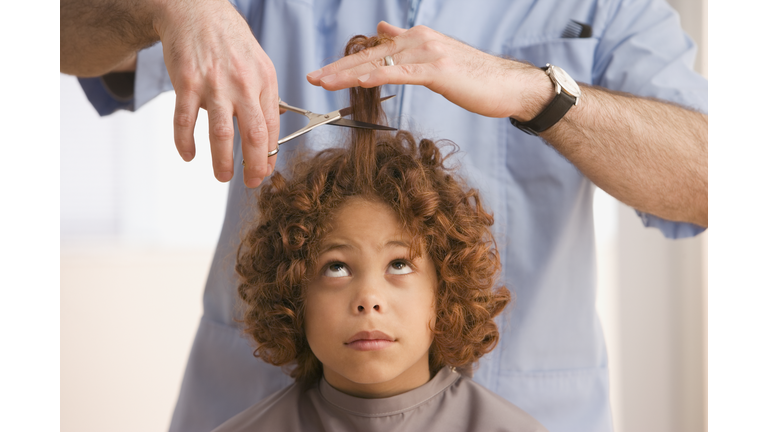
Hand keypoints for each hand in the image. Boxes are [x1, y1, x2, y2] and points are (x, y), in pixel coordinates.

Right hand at [155, 0, 278, 187]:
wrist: (195, 10)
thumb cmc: (228, 38)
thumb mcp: (258, 63)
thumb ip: (262, 95)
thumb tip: (266, 130)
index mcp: (264, 80)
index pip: (271, 127)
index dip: (270, 154)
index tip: (266, 171)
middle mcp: (242, 84)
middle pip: (253, 135)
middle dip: (254, 166)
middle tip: (251, 182)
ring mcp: (214, 85)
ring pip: (221, 134)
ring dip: (222, 161)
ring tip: (222, 176)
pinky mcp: (187, 83)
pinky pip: (185, 121)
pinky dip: (185, 142)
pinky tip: (188, 155)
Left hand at [306, 21, 552, 120]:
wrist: (508, 85)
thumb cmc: (474, 77)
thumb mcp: (436, 57)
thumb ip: (407, 44)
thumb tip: (383, 31)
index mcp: (416, 38)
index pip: (372, 53)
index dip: (344, 65)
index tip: (321, 74)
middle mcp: (418, 40)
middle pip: (369, 56)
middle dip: (337, 69)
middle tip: (311, 78)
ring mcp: (427, 54)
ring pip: (378, 65)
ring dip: (348, 74)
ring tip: (323, 82)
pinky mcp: (436, 71)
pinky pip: (400, 74)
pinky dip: (377, 78)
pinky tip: (358, 82)